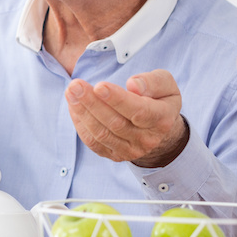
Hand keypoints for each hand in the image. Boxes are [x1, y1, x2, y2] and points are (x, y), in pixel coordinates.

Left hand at [65, 70, 189, 167]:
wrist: (159, 128)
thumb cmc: (159, 99)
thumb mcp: (166, 84)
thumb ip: (153, 82)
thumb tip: (133, 85)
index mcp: (162, 119)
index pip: (139, 111)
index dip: (118, 99)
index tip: (99, 86)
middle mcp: (147, 139)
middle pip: (116, 123)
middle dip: (92, 103)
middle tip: (75, 85)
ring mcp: (130, 150)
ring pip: (101, 134)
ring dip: (82, 112)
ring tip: (71, 93)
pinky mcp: (114, 154)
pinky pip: (93, 142)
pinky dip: (80, 124)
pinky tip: (74, 106)